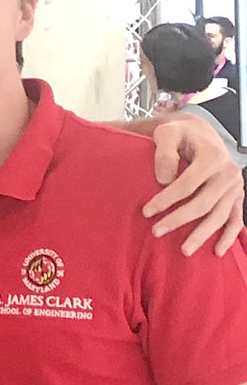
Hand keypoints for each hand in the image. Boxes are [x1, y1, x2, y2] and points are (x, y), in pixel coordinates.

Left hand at [144, 115, 244, 255]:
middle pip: (203, 203)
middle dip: (179, 219)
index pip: (187, 184)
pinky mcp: (237, 196)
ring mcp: (235, 187)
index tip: (146, 211)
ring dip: (202, 234)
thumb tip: (164, 180)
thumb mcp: (167, 133)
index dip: (166, 199)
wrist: (200, 133)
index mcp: (212, 157)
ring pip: (219, 215)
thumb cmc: (180, 134)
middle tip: (156, 232)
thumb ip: (164, 152)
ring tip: (184, 251)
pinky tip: (217, 251)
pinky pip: (235, 219)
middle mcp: (228, 173)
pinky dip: (229, 236)